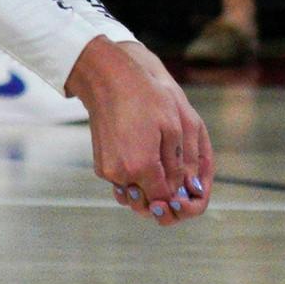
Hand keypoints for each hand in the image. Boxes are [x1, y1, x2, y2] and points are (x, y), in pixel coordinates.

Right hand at [65, 38, 213, 226]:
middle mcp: (121, 174)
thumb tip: (181, 188)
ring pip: (133, 195)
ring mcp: (108, 171)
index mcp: (142, 166)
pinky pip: (121, 184)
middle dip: (162, 198)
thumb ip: (177, 164)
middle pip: (147, 201)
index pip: (164, 198)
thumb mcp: (172, 128)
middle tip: (173, 183)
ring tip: (160, 172)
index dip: (177, 197)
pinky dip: (134, 181)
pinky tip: (144, 162)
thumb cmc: (144, 98)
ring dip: (147, 191)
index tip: (184, 189)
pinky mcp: (100, 166)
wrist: (108, 82)